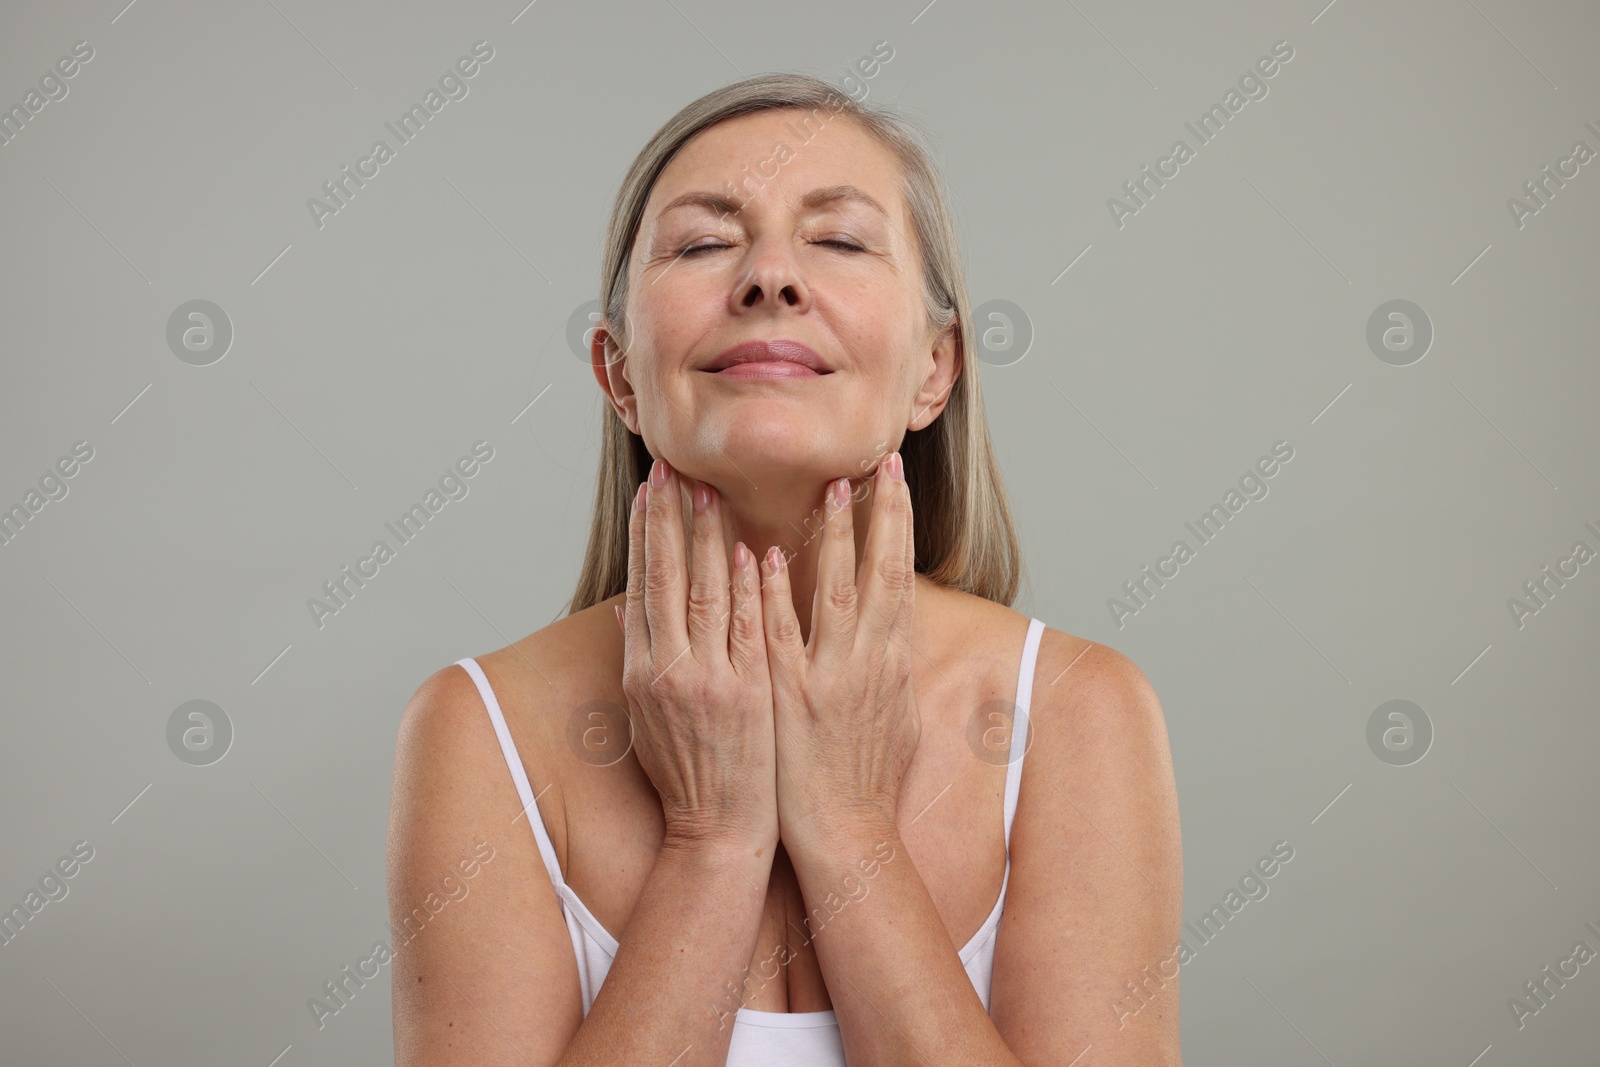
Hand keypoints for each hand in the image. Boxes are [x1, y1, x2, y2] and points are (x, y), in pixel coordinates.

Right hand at [617, 458, 777, 853]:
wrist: (720, 833)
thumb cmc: (688, 777)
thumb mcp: (648, 719)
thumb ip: (640, 660)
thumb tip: (628, 612)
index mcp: (642, 671)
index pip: (643, 586)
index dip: (647, 535)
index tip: (650, 490)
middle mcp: (668, 671)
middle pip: (667, 579)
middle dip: (669, 519)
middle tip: (673, 468)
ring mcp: (709, 682)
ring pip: (705, 595)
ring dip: (706, 538)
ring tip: (708, 488)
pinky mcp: (748, 695)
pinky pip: (747, 630)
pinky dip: (745, 589)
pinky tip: (747, 550)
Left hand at [759, 451, 919, 859]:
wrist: (847, 835)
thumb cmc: (866, 783)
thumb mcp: (896, 718)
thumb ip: (891, 669)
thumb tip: (894, 633)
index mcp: (893, 662)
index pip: (902, 577)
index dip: (900, 525)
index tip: (895, 481)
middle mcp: (869, 662)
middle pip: (883, 572)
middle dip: (884, 513)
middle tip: (880, 462)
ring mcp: (831, 677)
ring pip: (838, 591)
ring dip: (835, 535)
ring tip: (831, 485)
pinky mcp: (792, 696)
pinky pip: (782, 635)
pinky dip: (779, 595)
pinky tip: (772, 557)